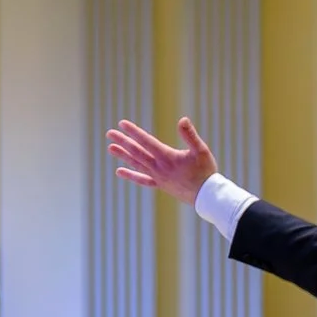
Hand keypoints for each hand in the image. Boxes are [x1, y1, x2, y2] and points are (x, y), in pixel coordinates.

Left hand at [105, 118, 219, 205]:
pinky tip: (119, 171)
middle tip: (109, 133)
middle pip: (137, 152)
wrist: (207, 196)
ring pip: (137, 164)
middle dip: (123, 141)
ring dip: (123, 156)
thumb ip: (190, 135)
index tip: (122, 124)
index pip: (146, 141)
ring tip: (110, 148)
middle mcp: (159, 168)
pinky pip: (142, 180)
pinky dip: (131, 175)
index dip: (134, 131)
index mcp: (167, 157)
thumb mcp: (201, 150)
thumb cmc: (206, 172)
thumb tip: (183, 119)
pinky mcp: (161, 185)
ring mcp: (158, 177)